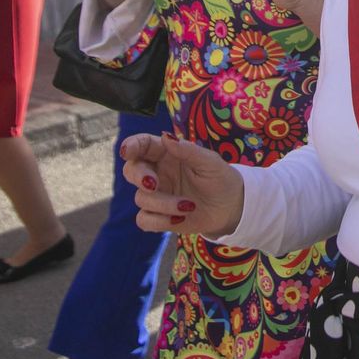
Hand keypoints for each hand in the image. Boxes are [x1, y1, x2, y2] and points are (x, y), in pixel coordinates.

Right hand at [121, 133, 243, 235]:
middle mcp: (158, 173)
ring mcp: (157, 195)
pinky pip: (144, 219)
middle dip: (139, 176)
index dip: (131, 146)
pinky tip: (180, 219)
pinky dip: (159, 221)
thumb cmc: (220, 179)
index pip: (142, 145)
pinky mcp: (158, 216)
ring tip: (189, 206)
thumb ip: (188, 150)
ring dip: (164, 204)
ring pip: (141, 198)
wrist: (231, 208)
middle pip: (131, 170)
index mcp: (167, 154)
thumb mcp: (210, 162)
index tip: (127, 152)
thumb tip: (166, 137)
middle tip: (153, 184)